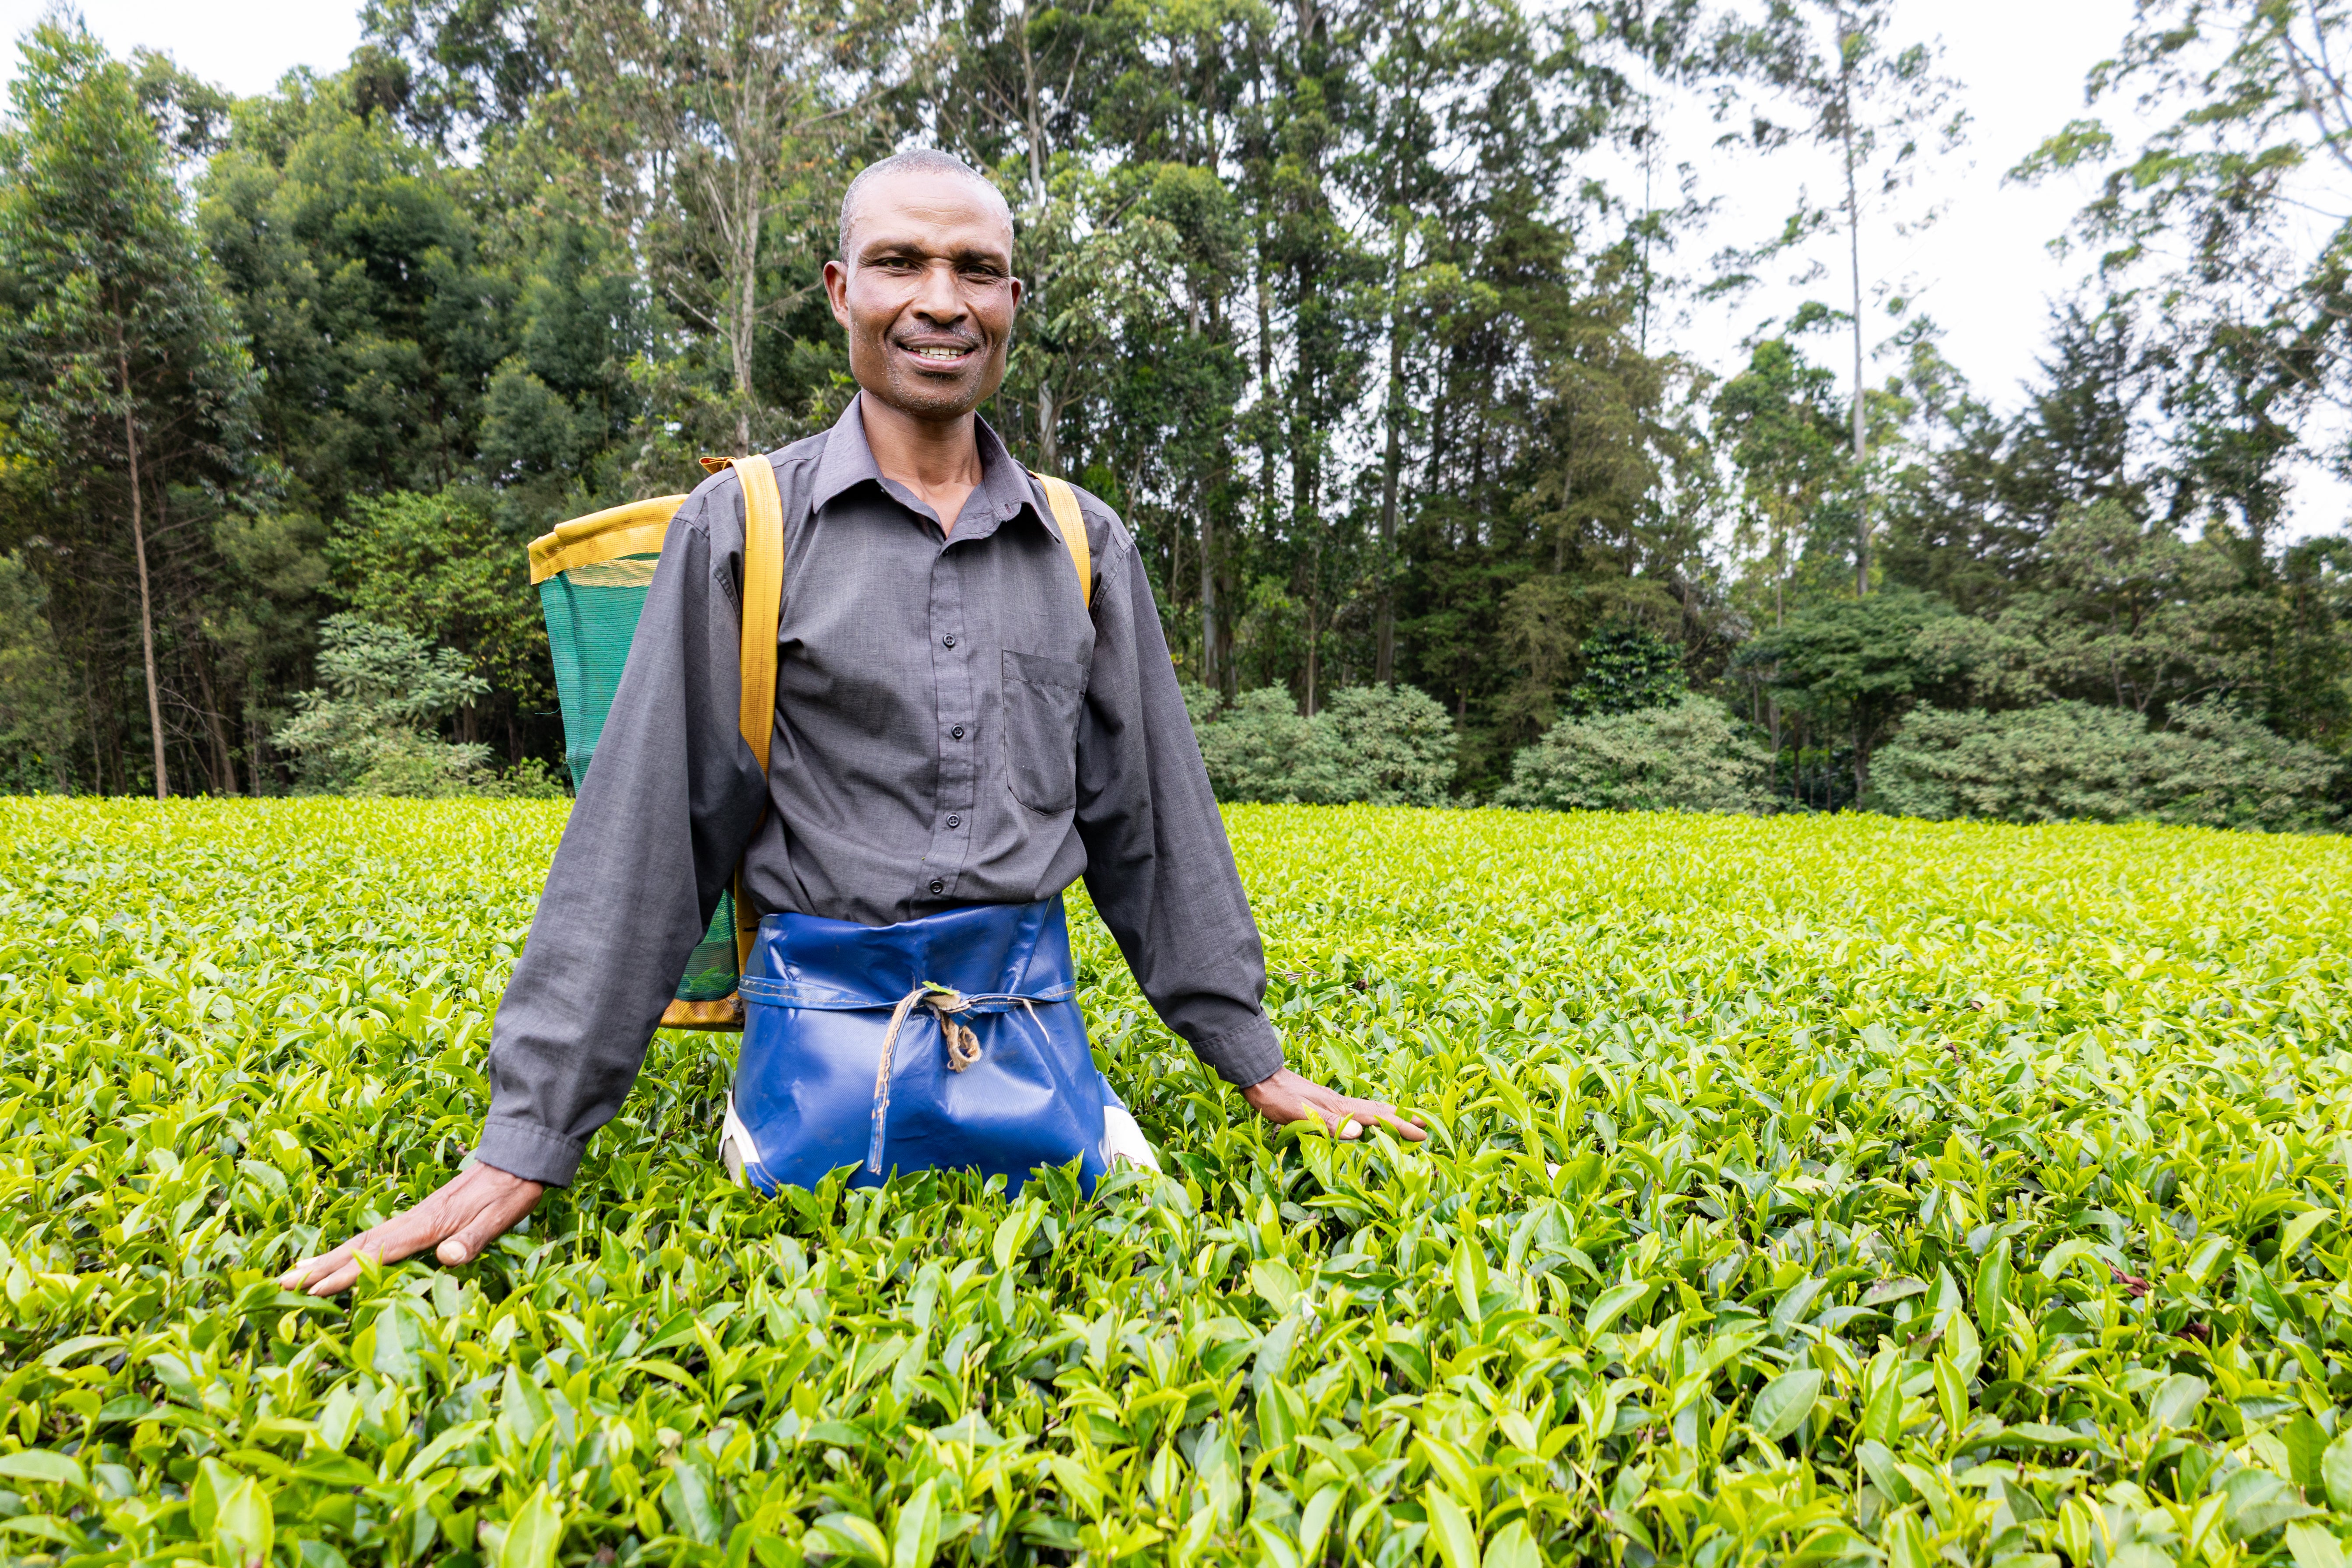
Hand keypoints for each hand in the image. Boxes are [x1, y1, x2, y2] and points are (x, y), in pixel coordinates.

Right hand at [280, 1163, 544, 1296]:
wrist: (521, 1159)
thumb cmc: (511, 1193)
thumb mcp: (500, 1218)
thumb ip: (473, 1239)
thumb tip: (447, 1259)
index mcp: (429, 1225)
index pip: (377, 1253)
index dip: (344, 1274)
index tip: (312, 1290)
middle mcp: (414, 1219)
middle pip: (358, 1246)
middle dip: (320, 1266)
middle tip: (281, 1283)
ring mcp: (416, 1216)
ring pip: (363, 1240)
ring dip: (329, 1257)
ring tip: (296, 1273)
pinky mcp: (423, 1216)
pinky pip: (378, 1236)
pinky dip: (352, 1249)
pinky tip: (343, 1256)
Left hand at [1241, 1067, 1425, 1142]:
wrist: (1258, 1076)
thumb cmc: (1275, 1097)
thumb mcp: (1299, 1113)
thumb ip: (1328, 1124)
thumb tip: (1360, 1133)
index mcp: (1340, 1107)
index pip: (1377, 1118)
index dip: (1401, 1127)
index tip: (1423, 1134)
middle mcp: (1341, 1103)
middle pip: (1379, 1110)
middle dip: (1403, 1118)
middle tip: (1426, 1125)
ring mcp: (1333, 1102)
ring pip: (1369, 1109)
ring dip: (1390, 1116)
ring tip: (1407, 1121)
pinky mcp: (1324, 1103)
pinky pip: (1356, 1110)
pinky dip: (1371, 1115)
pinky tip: (1368, 1121)